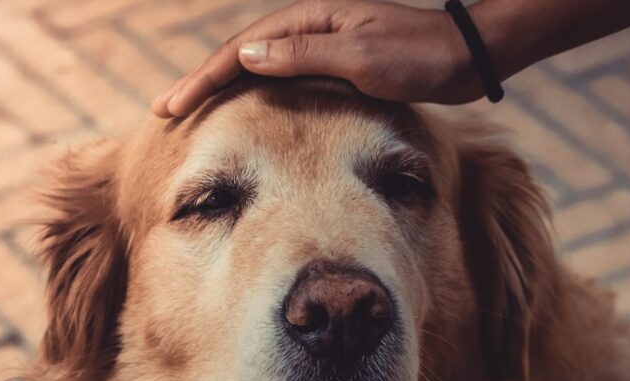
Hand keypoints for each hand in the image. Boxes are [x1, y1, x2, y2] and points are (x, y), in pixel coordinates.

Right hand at [151, 0, 484, 117]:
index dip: (203, 79)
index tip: (172, 106)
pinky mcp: (335, 63)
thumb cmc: (418, 57)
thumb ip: (303, 56)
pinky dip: (254, 93)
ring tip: (192, 110)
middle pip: (240, 56)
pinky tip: (245, 109)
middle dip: (201, 82)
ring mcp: (321, 45)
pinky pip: (281, 78)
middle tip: (165, 110)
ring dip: (223, 87)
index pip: (240, 52)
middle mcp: (309, 28)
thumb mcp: (361, 57)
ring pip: (258, 67)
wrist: (464, 57)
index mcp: (308, 21)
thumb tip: (245, 57)